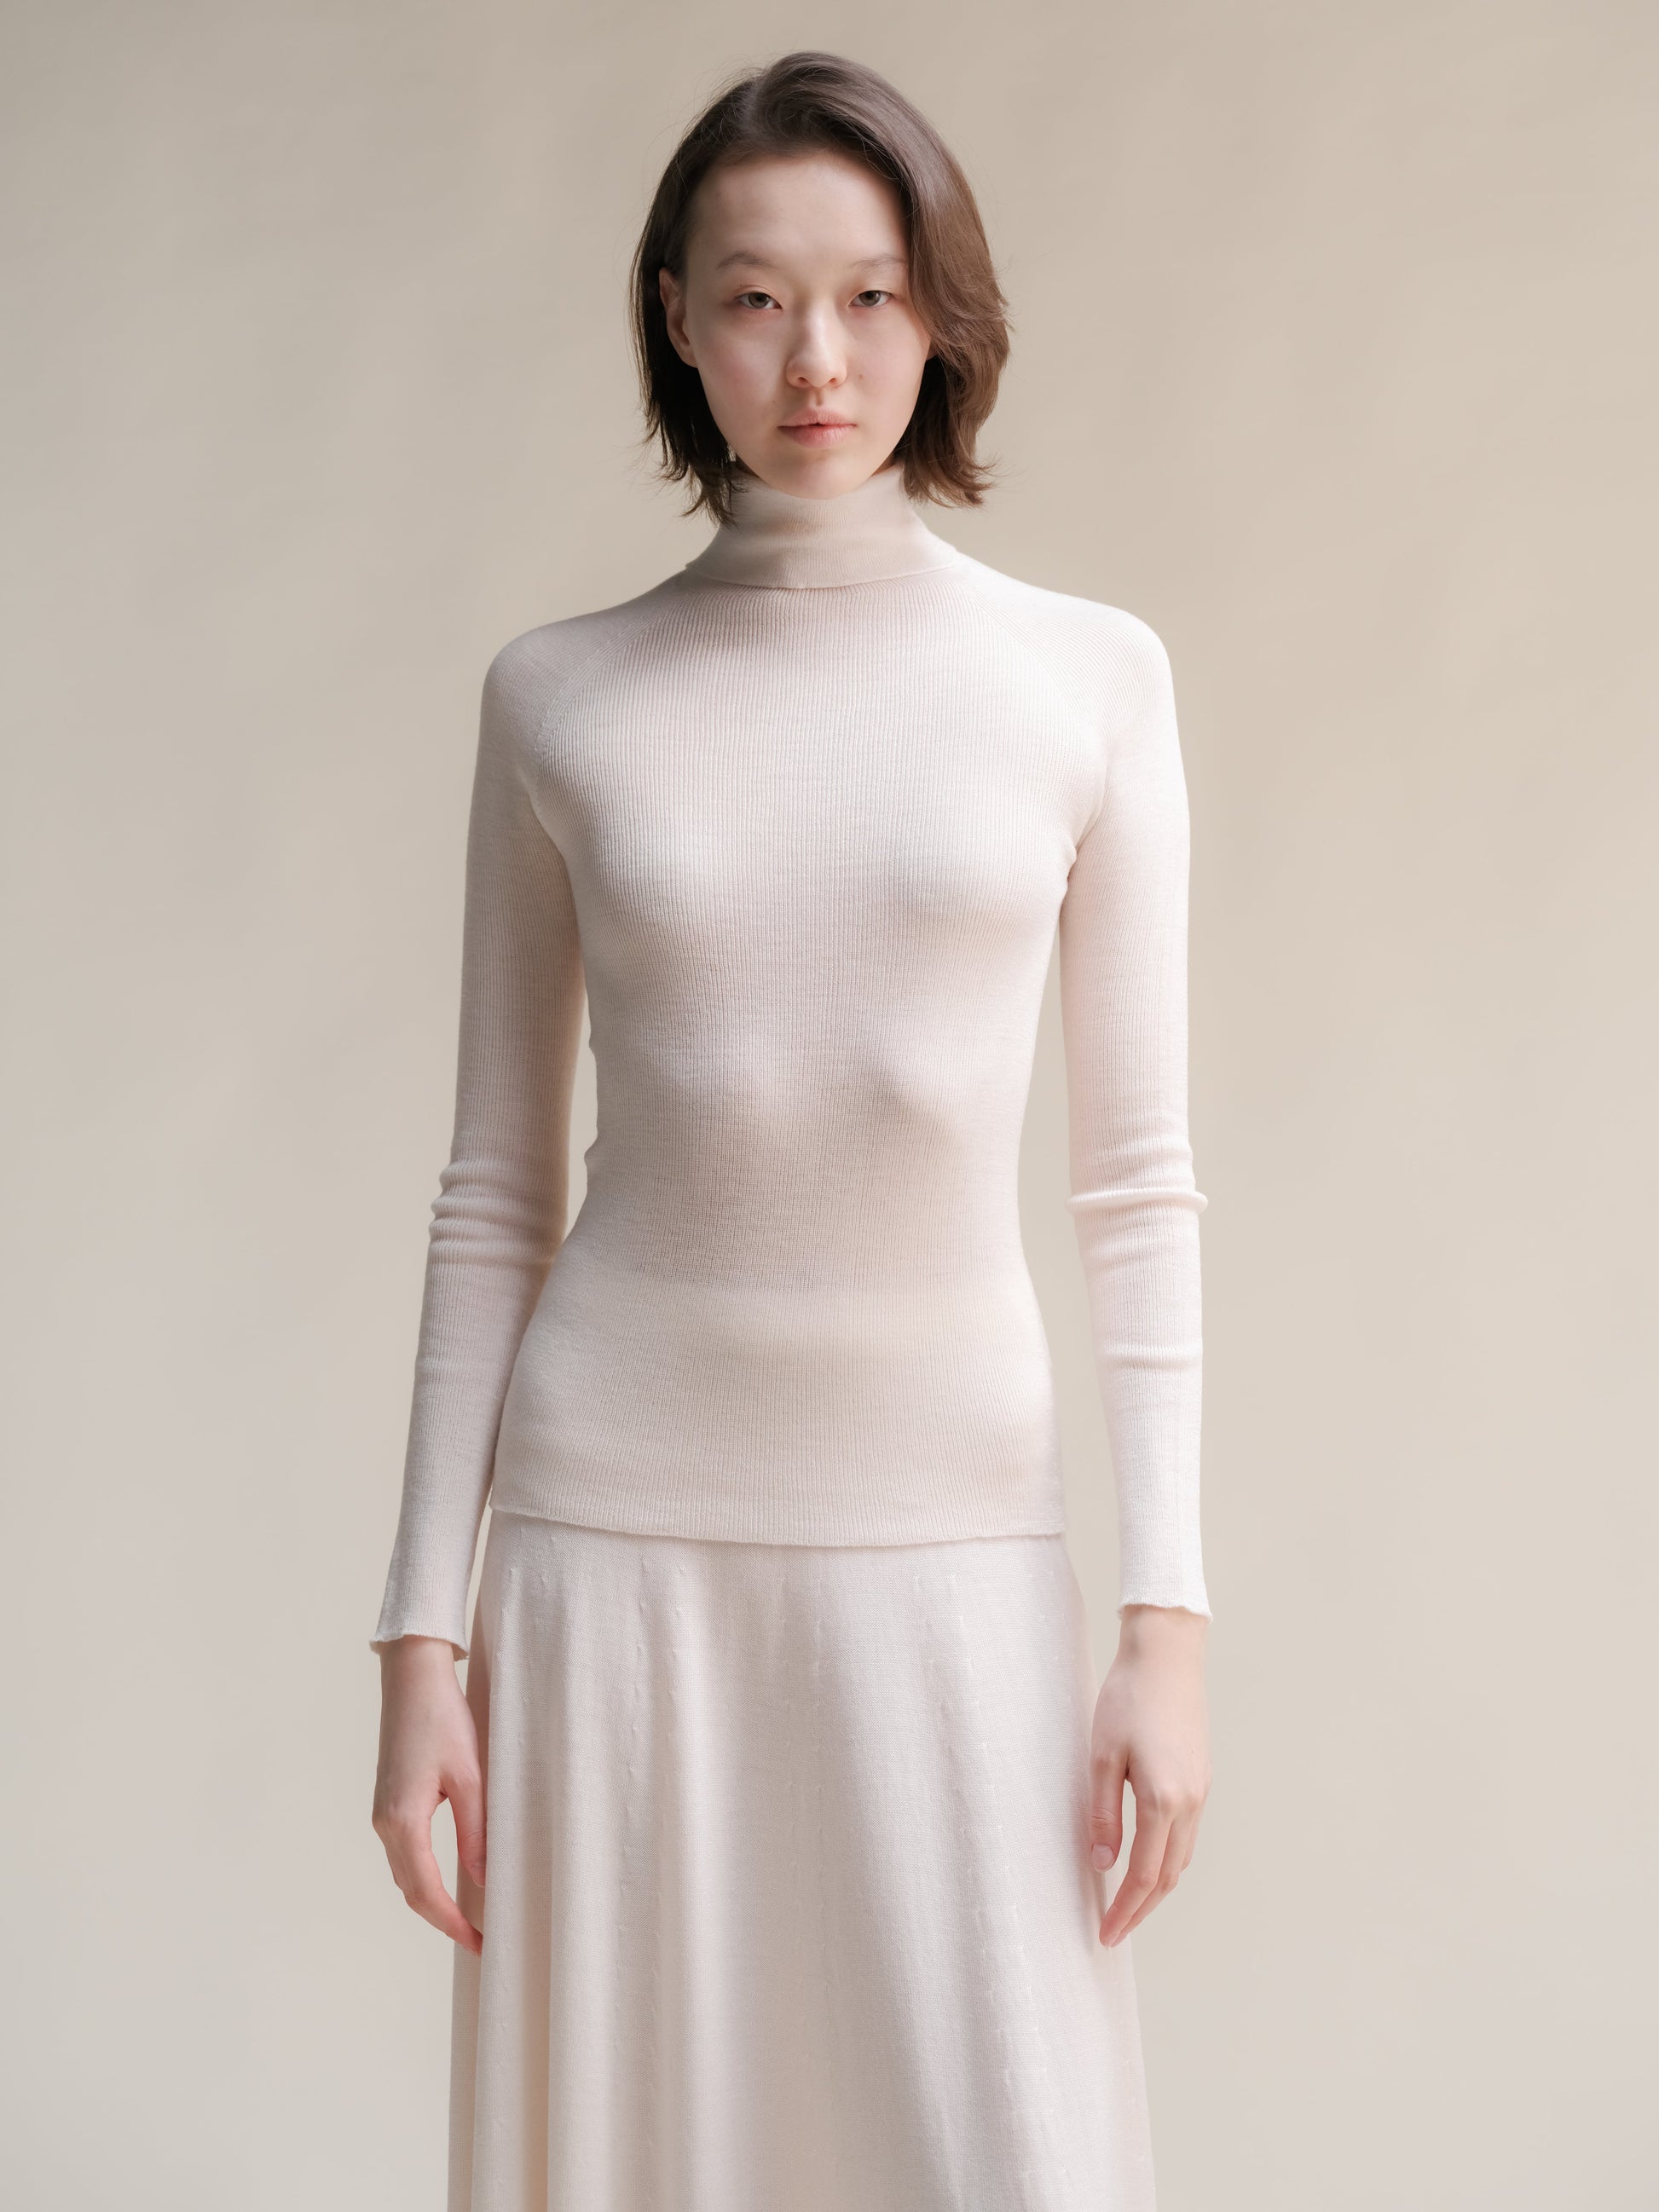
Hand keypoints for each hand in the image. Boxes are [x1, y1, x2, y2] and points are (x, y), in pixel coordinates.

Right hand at [371, 1635, 486, 1953]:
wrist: (412, 1677)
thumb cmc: (443, 1719)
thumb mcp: (471, 1776)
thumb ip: (476, 1831)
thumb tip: (483, 1880)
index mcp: (402, 1821)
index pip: (426, 1892)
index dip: (453, 1923)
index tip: (479, 1943)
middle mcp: (384, 1823)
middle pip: (411, 1890)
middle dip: (443, 1919)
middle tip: (479, 1938)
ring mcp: (382, 1813)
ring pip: (405, 1874)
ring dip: (432, 1900)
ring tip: (468, 1916)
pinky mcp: (388, 1801)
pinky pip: (404, 1853)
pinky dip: (424, 1875)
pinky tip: (448, 1878)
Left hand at [1089, 1603, 1209, 1946]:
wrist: (1167, 1655)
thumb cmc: (1128, 1698)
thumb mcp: (1102, 1756)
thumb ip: (1104, 1814)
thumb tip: (1102, 1864)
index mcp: (1164, 1800)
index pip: (1143, 1875)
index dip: (1125, 1910)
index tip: (1106, 1935)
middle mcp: (1190, 1802)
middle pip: (1168, 1876)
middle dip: (1141, 1909)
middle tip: (1114, 1931)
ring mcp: (1200, 1790)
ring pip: (1181, 1857)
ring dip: (1156, 1887)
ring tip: (1128, 1903)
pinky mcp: (1201, 1777)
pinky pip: (1187, 1834)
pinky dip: (1168, 1858)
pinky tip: (1148, 1857)